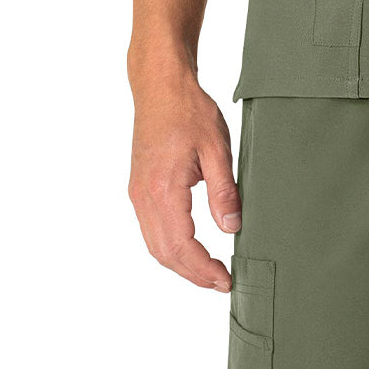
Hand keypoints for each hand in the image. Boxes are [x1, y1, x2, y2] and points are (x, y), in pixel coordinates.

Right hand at [128, 73, 240, 290]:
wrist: (160, 86)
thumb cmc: (189, 110)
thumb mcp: (217, 146)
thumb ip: (223, 190)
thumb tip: (231, 227)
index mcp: (163, 190)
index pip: (182, 246)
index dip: (204, 270)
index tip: (226, 280)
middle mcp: (144, 197)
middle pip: (164, 254)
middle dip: (193, 274)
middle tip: (221, 282)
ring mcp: (138, 193)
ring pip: (154, 245)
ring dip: (180, 263)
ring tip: (209, 270)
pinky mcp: (139, 187)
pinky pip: (150, 229)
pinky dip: (169, 246)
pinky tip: (189, 247)